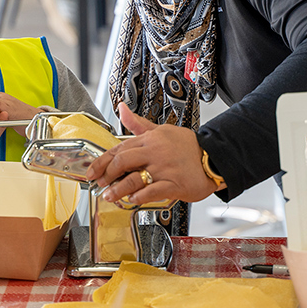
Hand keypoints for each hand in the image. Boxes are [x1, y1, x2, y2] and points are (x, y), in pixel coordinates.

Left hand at [85, 103, 216, 204]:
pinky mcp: (174, 184)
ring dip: (118, 190)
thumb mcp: (161, 130)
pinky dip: (139, 197)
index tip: (92, 172)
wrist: (213, 156)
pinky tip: (133, 199)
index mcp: (149, 140)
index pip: (119, 149)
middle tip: (100, 184)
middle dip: (107, 175)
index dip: (102, 162)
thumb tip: (121, 108)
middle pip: (122, 162)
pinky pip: (152, 191)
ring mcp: (164, 169)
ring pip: (134, 179)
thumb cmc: (187, 146)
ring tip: (110, 196)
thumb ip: (138, 123)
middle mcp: (155, 153)